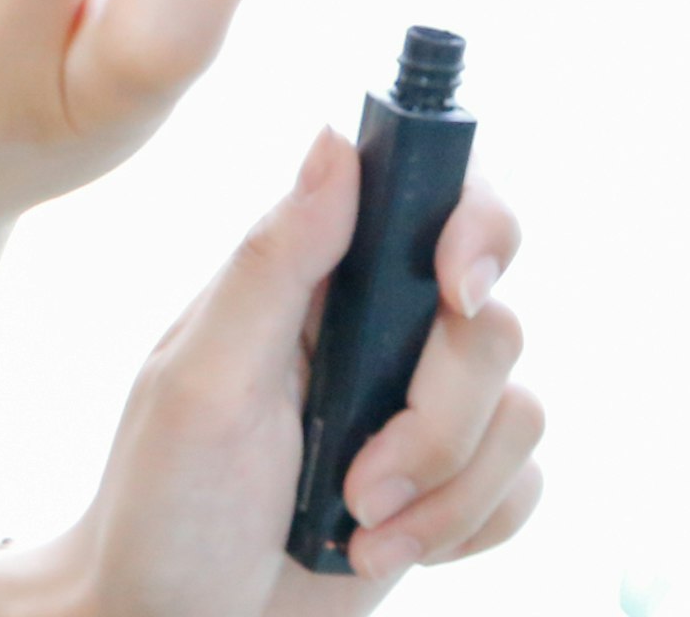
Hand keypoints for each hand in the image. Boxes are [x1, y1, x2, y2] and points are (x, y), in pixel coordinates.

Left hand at [0, 130, 542, 616]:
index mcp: (314, 278)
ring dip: (445, 492)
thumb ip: (275, 262)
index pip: (433, 196)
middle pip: (493, 323)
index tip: (455, 291)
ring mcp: (419, 407)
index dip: (475, 225)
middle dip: (438, 421)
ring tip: (358, 527)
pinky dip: (467, 528)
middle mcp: (378, 329)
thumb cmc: (164, 504)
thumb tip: (336, 140)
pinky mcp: (451, 483)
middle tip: (358, 481)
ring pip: (520, 409)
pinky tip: (388, 549)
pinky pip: (525, 483)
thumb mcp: (204, 382)